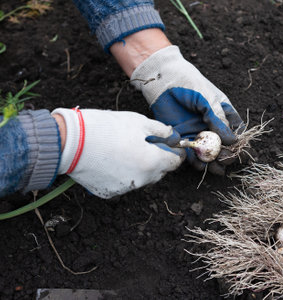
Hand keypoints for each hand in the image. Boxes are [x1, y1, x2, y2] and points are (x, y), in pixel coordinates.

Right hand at [51, 108, 184, 198]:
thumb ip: (161, 131)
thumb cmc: (106, 128)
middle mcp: (142, 180)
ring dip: (140, 167)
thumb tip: (173, 137)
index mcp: (152, 162)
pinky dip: (123, 174)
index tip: (170, 145)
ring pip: (142, 179)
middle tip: (145, 144)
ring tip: (124, 150)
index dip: (175, 152)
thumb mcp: (138, 122)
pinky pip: (124, 184)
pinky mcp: (110, 193)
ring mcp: (126, 188)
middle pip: (159, 172)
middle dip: (157, 159)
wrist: (70, 142)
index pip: (175, 162)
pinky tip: (111, 160)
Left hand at [130, 45, 242, 173]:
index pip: (238, 132)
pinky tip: (200, 164)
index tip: (239, 151)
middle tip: (225, 159)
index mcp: (224, 114)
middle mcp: (213, 126)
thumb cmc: (189, 83)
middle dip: (227, 155)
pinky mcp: (184, 138)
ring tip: (215, 168)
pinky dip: (197, 161)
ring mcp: (199, 133)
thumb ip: (218, 119)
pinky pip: (193, 153)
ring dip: (214, 162)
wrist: (162, 81)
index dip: (241, 143)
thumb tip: (232, 141)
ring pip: (210, 153)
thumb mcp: (207, 99)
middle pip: (225, 146)